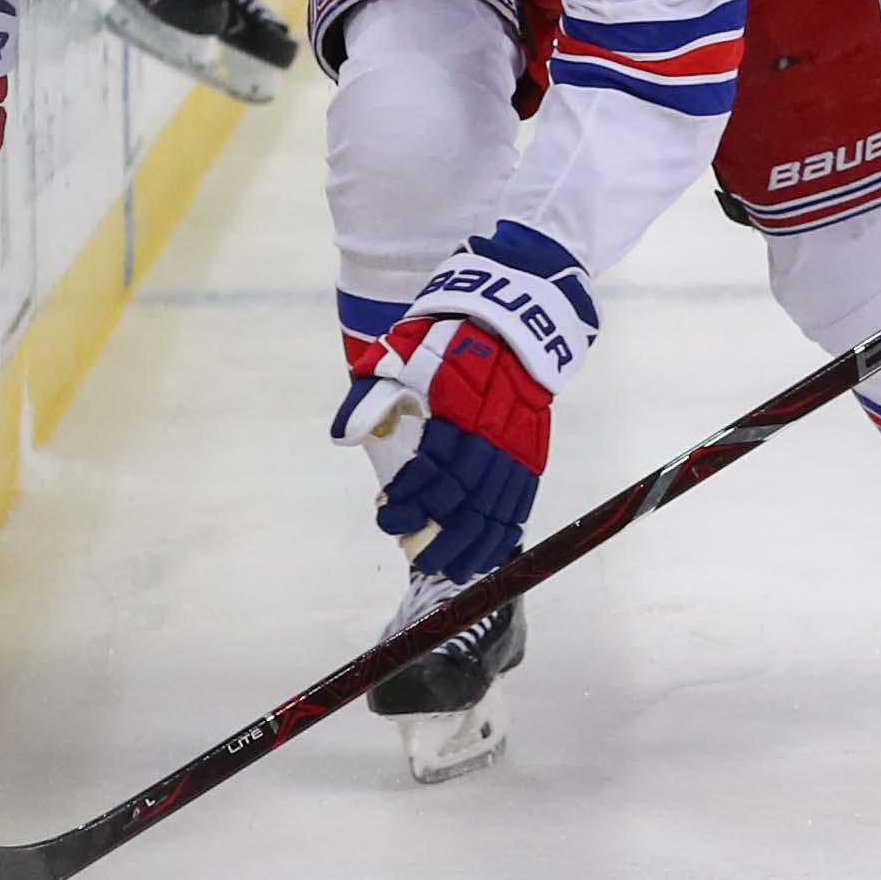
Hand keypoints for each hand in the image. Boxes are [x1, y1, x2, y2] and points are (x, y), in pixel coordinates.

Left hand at [331, 227, 599, 581]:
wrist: (512, 314)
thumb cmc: (449, 334)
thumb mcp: (403, 349)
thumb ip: (372, 391)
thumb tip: (344, 435)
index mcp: (459, 404)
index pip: (434, 466)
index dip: (408, 496)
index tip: (385, 509)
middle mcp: (493, 428)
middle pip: (465, 495)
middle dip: (435, 529)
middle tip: (405, 542)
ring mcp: (519, 442)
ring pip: (497, 506)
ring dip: (471, 542)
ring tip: (447, 566)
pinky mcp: (536, 449)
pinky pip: (522, 501)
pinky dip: (504, 531)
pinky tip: (487, 552)